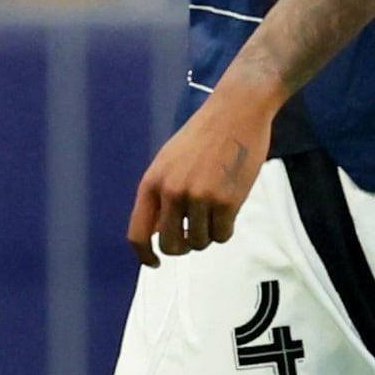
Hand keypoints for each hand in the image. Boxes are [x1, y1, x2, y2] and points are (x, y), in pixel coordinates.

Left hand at [127, 82, 275, 266]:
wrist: (236, 111)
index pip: (138, 233)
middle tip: (195, 232)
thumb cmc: (204, 136)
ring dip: (208, 233)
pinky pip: (223, 235)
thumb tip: (156, 233)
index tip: (154, 263)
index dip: (144, 255)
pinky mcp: (225, 201)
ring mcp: (198, 197)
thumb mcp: (169, 161)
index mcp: (152, 182)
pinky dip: (226, 228)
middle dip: (184, 246)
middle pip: (171, 246)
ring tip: (215, 207)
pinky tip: (230, 203)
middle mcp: (171, 191)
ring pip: (199, 242)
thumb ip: (160, 194)